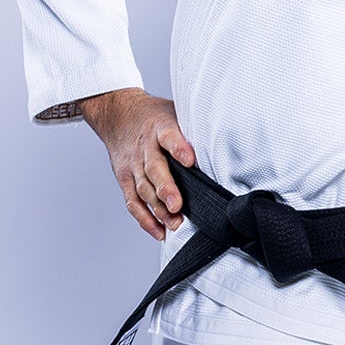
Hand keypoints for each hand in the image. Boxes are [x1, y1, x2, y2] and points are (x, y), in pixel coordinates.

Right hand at [79, 87, 196, 240]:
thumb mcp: (174, 113)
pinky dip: (145, 219)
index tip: (189, 161)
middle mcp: (144, 148)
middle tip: (177, 205)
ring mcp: (133, 165)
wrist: (118, 115)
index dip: (179, 149)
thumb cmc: (154, 118)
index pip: (169, 137)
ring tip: (174, 223)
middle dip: (166, 189)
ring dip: (158, 209)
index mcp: (160, 128)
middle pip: (153, 169)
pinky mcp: (125, 179)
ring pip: (143, 189)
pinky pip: (133, 202)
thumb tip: (225, 143)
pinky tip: (159, 231)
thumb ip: (192, 130)